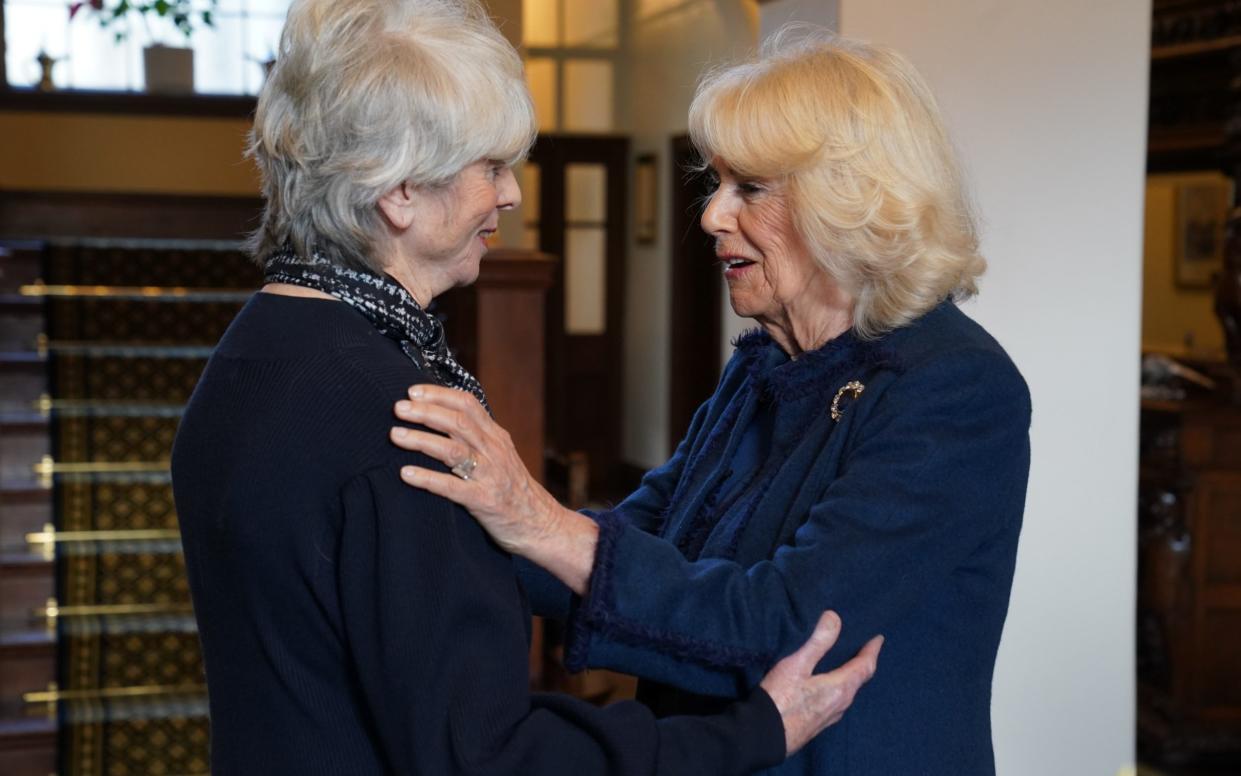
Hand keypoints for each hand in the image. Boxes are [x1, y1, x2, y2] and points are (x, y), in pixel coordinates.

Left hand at [391, 384, 562, 554]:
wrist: (540, 523)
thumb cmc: (513, 489)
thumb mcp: (500, 455)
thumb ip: (478, 437)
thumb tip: (443, 418)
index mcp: (496, 436)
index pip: (468, 404)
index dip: (439, 395)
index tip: (412, 391)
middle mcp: (494, 451)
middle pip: (458, 422)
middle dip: (425, 412)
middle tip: (398, 408)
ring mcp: (490, 475)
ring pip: (453, 450)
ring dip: (421, 440)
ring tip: (395, 435)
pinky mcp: (484, 501)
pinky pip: (452, 487)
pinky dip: (427, 478)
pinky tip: (405, 474)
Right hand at [760, 611, 882, 756]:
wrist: (762, 737)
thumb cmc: (780, 699)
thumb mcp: (797, 664)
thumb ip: (817, 641)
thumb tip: (835, 617)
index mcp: (840, 688)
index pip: (865, 666)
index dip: (872, 651)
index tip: (878, 638)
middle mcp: (840, 704)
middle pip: (859, 680)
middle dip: (863, 662)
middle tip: (863, 647)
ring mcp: (830, 717)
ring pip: (848, 692)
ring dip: (851, 675)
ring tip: (847, 662)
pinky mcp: (818, 724)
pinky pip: (837, 701)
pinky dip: (839, 686)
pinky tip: (827, 684)